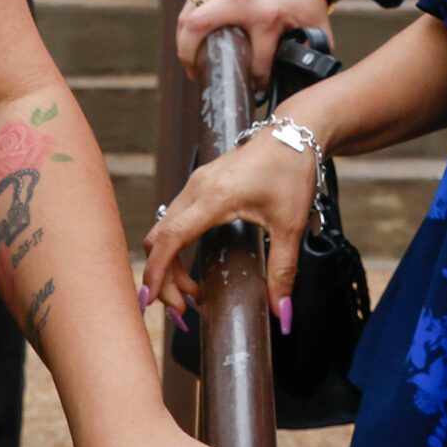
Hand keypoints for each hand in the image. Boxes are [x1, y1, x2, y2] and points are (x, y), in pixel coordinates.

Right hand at [142, 128, 318, 321]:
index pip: (171, 238)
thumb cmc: (293, 170)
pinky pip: (175, 219)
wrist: (296, 131)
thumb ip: (283, 270)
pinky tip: (193, 265)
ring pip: (164, 229)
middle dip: (163, 277)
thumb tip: (283, 314)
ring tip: (192, 293)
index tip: (151, 300)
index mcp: (215, 197)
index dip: (157, 271)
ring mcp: (196, 185)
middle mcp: (197, 189)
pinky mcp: (200, 186)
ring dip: (169, 264)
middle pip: (159, 239)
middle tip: (184, 309)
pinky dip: (175, 247)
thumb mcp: (291, 225)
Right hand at [177, 0, 328, 84]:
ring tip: (190, 59)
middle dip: (187, 53)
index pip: (252, 58)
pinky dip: (188, 20)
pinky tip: (192, 38)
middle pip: (198, 25)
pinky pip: (193, 0)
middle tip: (193, 72)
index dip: (253, 80)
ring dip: (183, 38)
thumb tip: (299, 87)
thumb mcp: (315, 34)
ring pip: (189, 12)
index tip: (253, 90)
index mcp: (269, 15)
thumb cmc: (306, 8)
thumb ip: (309, 59)